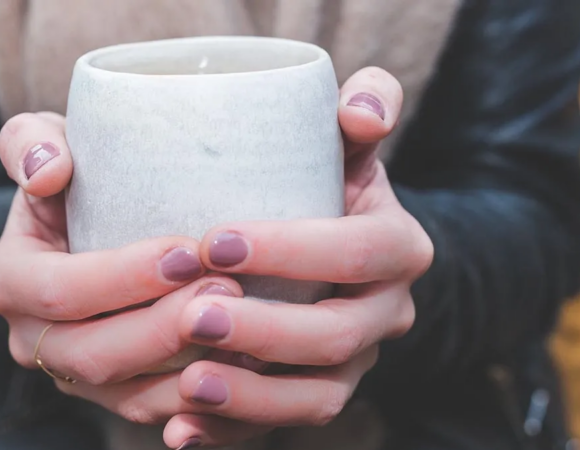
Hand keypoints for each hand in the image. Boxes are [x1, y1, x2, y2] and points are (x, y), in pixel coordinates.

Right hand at [0, 112, 220, 384]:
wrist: (86, 224)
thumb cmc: (74, 178)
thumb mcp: (44, 141)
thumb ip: (31, 143)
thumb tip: (47, 173)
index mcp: (9, 281)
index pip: (59, 290)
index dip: (123, 276)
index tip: (188, 250)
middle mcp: (31, 338)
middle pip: (95, 353)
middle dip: (165, 326)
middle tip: (228, 289)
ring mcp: (72, 375)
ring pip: (128, 392)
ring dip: (189, 364)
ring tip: (246, 324)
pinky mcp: (112, 394)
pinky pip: (154, 409)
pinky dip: (199, 394)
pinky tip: (244, 362)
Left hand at [60, 67, 432, 448]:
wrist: (326, 247)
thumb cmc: (323, 181)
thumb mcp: (345, 142)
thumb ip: (362, 108)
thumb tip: (361, 107)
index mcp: (397, 247)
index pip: (358, 251)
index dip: (291, 250)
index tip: (213, 240)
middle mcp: (384, 312)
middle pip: (336, 336)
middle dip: (265, 331)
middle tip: (192, 315)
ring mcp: (354, 363)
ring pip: (317, 397)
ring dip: (253, 398)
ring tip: (189, 384)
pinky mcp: (317, 395)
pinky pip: (282, 428)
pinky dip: (233, 435)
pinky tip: (183, 434)